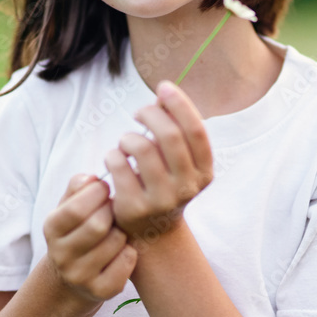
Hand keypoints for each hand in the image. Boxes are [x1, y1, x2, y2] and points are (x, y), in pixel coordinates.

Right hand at [42, 173, 137, 305]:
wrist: (72, 277)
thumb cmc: (77, 230)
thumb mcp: (69, 205)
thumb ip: (78, 186)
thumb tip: (92, 179)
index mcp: (52, 228)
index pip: (76, 208)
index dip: (97, 193)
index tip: (105, 190)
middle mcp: (61, 255)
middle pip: (97, 226)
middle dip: (112, 212)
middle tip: (114, 210)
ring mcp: (79, 276)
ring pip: (116, 242)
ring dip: (123, 232)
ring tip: (116, 231)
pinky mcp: (101, 291)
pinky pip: (127, 262)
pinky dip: (130, 252)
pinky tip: (121, 251)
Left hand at [105, 81, 213, 244]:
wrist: (151, 230)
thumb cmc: (163, 181)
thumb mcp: (177, 159)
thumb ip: (175, 128)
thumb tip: (164, 93)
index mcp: (204, 172)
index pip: (196, 131)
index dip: (180, 104)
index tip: (163, 87)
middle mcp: (187, 187)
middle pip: (169, 136)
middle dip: (150, 114)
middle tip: (139, 113)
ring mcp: (161, 200)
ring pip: (141, 148)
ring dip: (129, 136)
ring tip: (126, 142)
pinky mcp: (134, 208)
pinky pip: (118, 165)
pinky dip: (113, 154)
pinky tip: (115, 159)